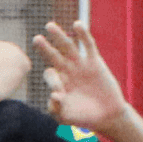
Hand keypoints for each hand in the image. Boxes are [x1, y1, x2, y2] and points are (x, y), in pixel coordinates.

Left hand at [34, 20, 129, 138]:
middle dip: (45, 48)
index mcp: (58, 84)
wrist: (106, 116)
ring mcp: (81, 65)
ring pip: (68, 47)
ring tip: (49, 26)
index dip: (52, 79)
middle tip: (36, 39)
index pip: (50, 75)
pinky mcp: (95, 62)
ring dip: (59, 36)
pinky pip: (88, 45)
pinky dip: (83, 35)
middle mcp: (67, 72)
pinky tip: (76, 24)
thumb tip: (53, 94)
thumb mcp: (65, 116)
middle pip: (54, 56)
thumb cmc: (82, 118)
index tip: (59, 92)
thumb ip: (56, 107)